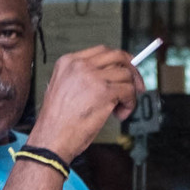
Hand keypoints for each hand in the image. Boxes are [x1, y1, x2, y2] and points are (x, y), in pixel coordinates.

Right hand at [30, 46, 143, 161]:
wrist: (51, 138)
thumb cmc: (58, 122)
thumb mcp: (65, 89)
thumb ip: (84, 78)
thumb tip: (113, 77)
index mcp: (68, 62)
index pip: (102, 51)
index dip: (119, 61)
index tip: (128, 71)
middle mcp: (80, 65)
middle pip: (118, 56)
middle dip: (132, 71)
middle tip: (137, 87)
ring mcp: (93, 76)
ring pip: (126, 75)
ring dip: (129, 94)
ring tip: (119, 110)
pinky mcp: (104, 91)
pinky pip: (129, 91)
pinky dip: (130, 104)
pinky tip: (119, 114)